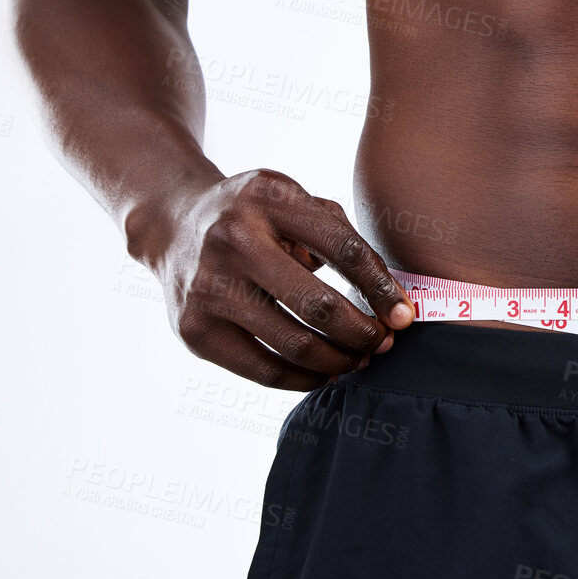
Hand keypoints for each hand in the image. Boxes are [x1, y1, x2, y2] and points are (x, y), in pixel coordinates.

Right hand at [152, 168, 414, 388]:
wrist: (173, 224)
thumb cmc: (255, 215)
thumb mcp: (294, 200)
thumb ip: (340, 235)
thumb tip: (391, 300)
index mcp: (269, 199)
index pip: (344, 250)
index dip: (381, 288)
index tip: (404, 315)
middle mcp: (233, 240)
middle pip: (319, 306)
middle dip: (363, 333)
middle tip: (382, 342)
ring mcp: (208, 288)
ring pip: (294, 344)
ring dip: (339, 361)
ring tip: (358, 358)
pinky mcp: (194, 330)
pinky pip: (262, 370)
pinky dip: (303, 380)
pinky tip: (324, 373)